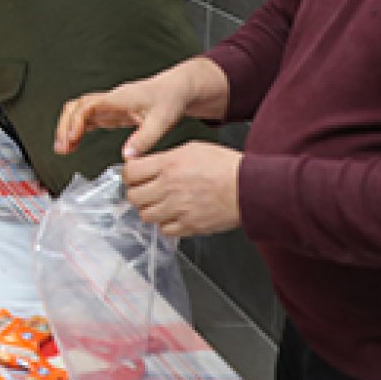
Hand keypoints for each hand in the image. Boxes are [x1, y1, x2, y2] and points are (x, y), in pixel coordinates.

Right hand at [55, 58, 226, 158]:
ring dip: (67, 128)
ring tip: (63, 149)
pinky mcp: (109, 112)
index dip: (76, 122)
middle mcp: (109, 100)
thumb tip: (127, 156)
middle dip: (64, 126)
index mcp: (119, 99)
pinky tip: (73, 144)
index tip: (71, 138)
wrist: (176, 89)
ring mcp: (107, 105)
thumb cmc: (170, 99)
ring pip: (77, 111)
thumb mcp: (162, 121)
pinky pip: (86, 119)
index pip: (88, 106)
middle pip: (75, 107)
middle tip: (61, 147)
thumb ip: (144, 139)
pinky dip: (76, 131)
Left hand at [123, 143, 241, 236]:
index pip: (130, 172)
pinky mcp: (189, 225)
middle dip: (137, 193)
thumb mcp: (193, 149)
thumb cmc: (227, 167)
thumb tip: (149, 164)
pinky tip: (174, 215)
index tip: (133, 176)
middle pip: (133, 196)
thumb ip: (166, 157)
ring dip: (150, 210)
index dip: (129, 174)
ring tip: (161, 204)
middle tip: (145, 191)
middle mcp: (169, 187)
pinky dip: (166, 224)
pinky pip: (164, 230)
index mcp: (168, 164)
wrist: (251, 187)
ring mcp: (178, 208)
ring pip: (145, 215)